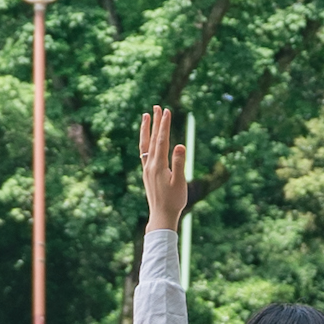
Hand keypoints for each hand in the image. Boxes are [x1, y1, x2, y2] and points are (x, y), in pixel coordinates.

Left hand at [137, 106, 189, 229]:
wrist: (161, 216)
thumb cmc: (174, 201)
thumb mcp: (179, 182)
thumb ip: (179, 163)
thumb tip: (180, 145)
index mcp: (159, 166)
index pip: (162, 140)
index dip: (164, 125)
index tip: (166, 111)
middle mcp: (150, 165)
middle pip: (152, 139)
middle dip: (155, 122)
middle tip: (157, 107)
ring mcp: (147, 169)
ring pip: (145, 145)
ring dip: (146, 130)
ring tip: (146, 116)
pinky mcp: (147, 174)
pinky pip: (144, 153)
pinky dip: (145, 142)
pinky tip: (146, 138)